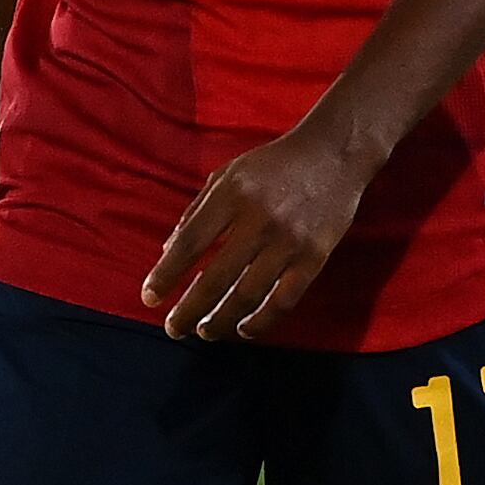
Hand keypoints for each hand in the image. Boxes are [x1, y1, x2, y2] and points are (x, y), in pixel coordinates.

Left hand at [142, 125, 374, 341]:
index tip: (150, 298)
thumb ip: (197, 210)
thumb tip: (168, 253)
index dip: (165, 275)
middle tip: (173, 329)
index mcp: (232, 195)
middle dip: (188, 311)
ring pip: (246, 296)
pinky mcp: (314, 256)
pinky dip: (261, 321)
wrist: (335, 152)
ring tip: (204, 331)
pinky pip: (284, 300)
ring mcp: (289, 241)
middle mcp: (259, 219)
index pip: (189, 244)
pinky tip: (244, 329)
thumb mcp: (228, 174)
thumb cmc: (274, 163)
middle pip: (214, 279)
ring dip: (220, 321)